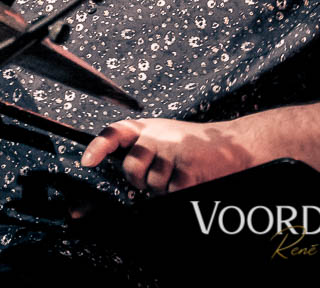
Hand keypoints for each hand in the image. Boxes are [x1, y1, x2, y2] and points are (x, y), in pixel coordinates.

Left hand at [79, 118, 255, 194]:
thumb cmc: (192, 144)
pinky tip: (190, 179)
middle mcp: (157, 135)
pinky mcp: (188, 168)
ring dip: (164, 187)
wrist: (233, 144)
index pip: (114, 133)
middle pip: (131, 168)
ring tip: (180, 172)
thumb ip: (138, 145)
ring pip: (152, 185)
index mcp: (147, 127)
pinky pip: (172, 191)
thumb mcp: (161, 134)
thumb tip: (109, 162)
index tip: (86, 162)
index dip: (97, 147)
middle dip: (140, 180)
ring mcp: (173, 150)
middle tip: (156, 176)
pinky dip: (179, 192)